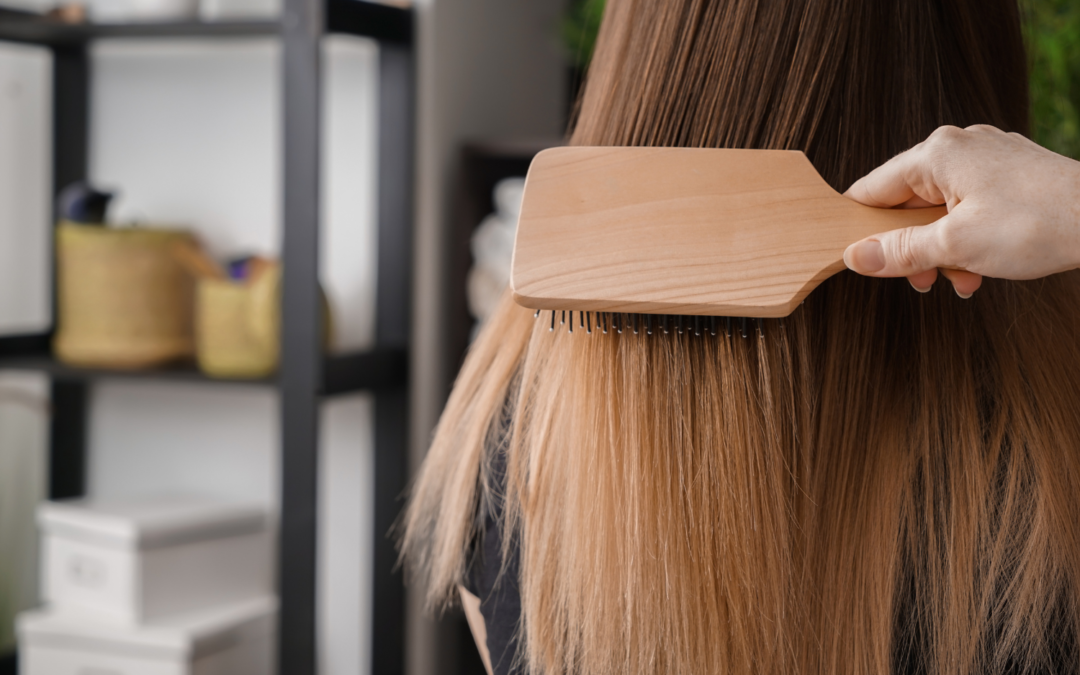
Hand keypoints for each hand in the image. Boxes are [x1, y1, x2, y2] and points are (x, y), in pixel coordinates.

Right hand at [842, 124, 1079, 296]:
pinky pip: (969, 208)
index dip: (860, 227)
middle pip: (906, 203)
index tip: (858, 258)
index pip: (871, 189)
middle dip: (911, 247)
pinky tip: (980, 268)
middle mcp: (959, 148)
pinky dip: (967, 239)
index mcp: (936, 154)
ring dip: (941, 250)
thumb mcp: (956, 246)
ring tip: (960, 279)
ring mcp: (986, 160)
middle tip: (922, 281)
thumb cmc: (1040, 223)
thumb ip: (899, 252)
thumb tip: (856, 257)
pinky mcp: (1009, 175)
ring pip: (939, 210)